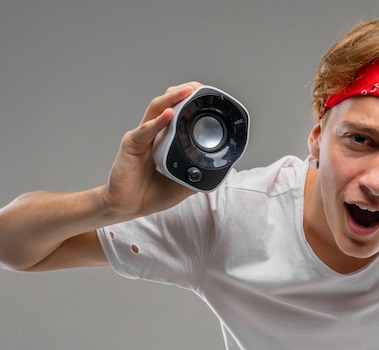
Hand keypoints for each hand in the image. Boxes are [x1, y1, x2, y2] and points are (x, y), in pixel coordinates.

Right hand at [103, 82, 202, 218]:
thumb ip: (199, 173)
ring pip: (157, 110)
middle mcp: (154, 132)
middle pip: (167, 103)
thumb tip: (222, 170)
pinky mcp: (131, 146)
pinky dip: (157, 123)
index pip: (178, 112)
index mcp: (166, 138)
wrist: (130, 206)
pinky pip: (144, 131)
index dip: (190, 101)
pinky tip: (169, 115)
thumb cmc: (153, 191)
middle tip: (200, 87)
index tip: (207, 95)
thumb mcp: (184, 183)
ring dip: (173, 98)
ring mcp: (142, 136)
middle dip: (183, 92)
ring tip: (188, 90)